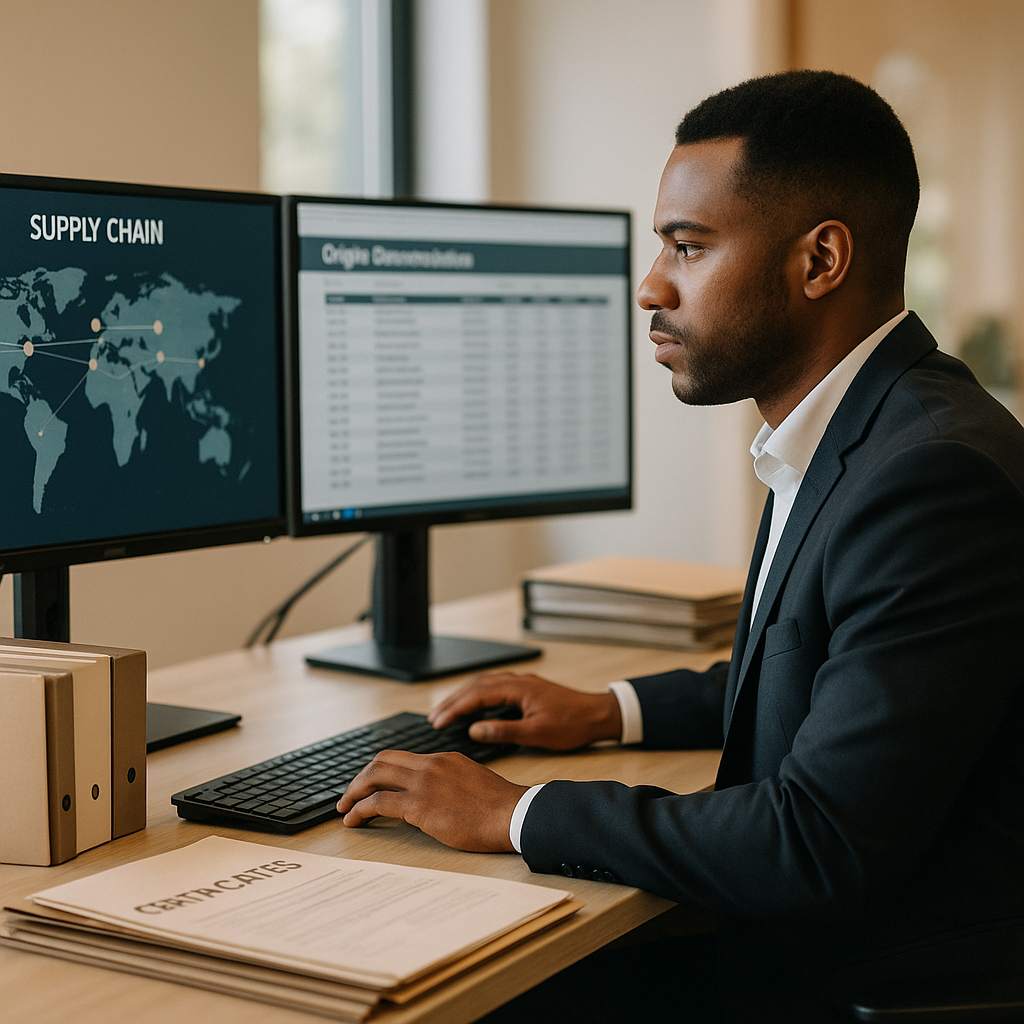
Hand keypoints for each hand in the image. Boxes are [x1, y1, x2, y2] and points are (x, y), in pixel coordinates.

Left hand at [337, 750, 525, 851]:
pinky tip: (355, 821)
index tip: (370, 784)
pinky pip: (378, 803)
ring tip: (345, 809)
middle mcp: (430, 765)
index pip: (401, 757)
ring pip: (374, 777)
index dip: (379, 770)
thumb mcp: (472, 782)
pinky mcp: (420, 806)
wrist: (513, 814)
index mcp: (443, 759)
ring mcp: (424, 783)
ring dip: (354, 793)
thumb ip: (450, 782)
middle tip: (350, 795)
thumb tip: (435, 796)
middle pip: (381, 761)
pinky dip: (360, 810)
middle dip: (360, 778)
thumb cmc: (499, 807)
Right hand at [428, 671, 622, 750]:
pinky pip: (493, 686)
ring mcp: (521, 682)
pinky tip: (473, 705)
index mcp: (518, 688)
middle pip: (475, 685)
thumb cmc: (572, 724)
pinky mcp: (526, 688)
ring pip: (483, 683)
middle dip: (452, 700)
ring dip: (463, 696)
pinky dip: (477, 694)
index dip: (454, 709)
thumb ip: (503, 731)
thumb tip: (475, 729)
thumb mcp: (537, 733)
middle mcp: (517, 680)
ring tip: (446, 712)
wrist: (598, 715)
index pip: (477, 695)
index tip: (438, 722)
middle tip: (433, 718)